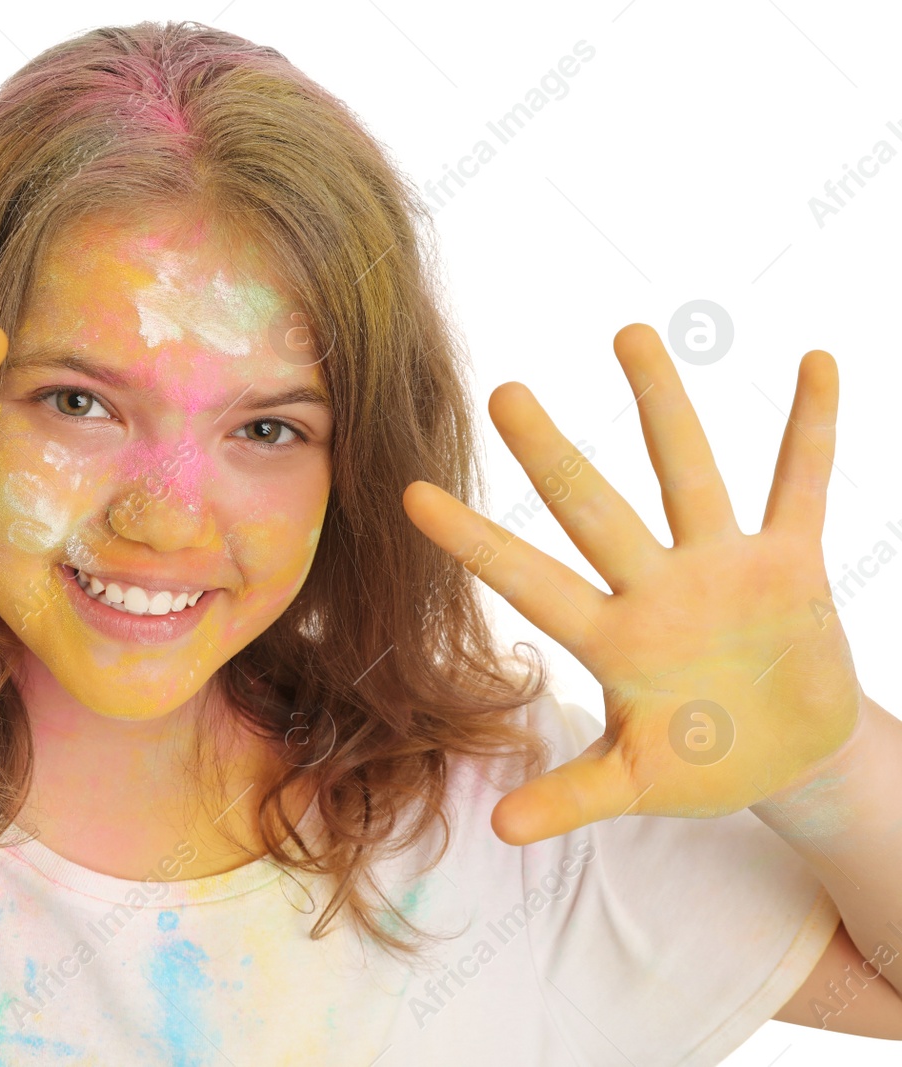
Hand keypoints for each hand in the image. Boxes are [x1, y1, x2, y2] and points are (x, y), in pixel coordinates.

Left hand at [402, 323, 862, 844]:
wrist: (788, 757)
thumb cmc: (700, 762)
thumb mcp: (637, 783)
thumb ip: (575, 797)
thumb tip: (499, 830)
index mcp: (612, 639)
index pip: (529, 579)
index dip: (475, 540)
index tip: (411, 495)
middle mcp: (656, 587)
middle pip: (594, 507)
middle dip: (551, 455)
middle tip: (501, 393)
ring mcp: (722, 566)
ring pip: (688, 473)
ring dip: (662, 407)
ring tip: (625, 332)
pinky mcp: (790, 563)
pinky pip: (800, 486)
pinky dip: (813, 430)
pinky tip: (816, 363)